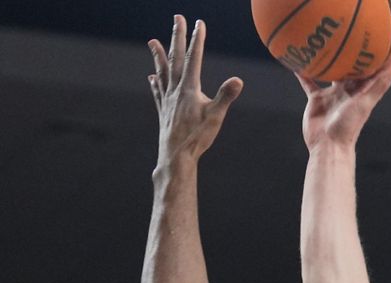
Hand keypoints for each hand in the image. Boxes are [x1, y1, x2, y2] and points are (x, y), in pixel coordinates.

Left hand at [149, 16, 242, 164]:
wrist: (176, 157)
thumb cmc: (197, 138)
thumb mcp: (216, 117)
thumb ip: (226, 97)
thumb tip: (238, 80)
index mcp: (189, 89)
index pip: (194, 59)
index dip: (197, 40)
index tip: (199, 23)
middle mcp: (175, 91)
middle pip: (176, 58)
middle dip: (177, 37)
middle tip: (177, 18)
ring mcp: (167, 100)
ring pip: (162, 72)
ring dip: (158, 56)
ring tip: (152, 41)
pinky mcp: (163, 112)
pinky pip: (158, 92)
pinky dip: (155, 82)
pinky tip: (151, 77)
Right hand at [296, 46, 390, 149]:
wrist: (328, 144)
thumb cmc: (348, 126)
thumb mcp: (365, 103)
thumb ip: (379, 86)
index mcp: (362, 91)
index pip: (374, 70)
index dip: (383, 57)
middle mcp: (348, 91)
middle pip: (352, 68)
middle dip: (354, 53)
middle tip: (354, 33)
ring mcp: (331, 94)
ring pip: (330, 72)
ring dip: (329, 60)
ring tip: (325, 42)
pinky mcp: (316, 99)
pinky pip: (309, 83)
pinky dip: (304, 73)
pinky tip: (298, 61)